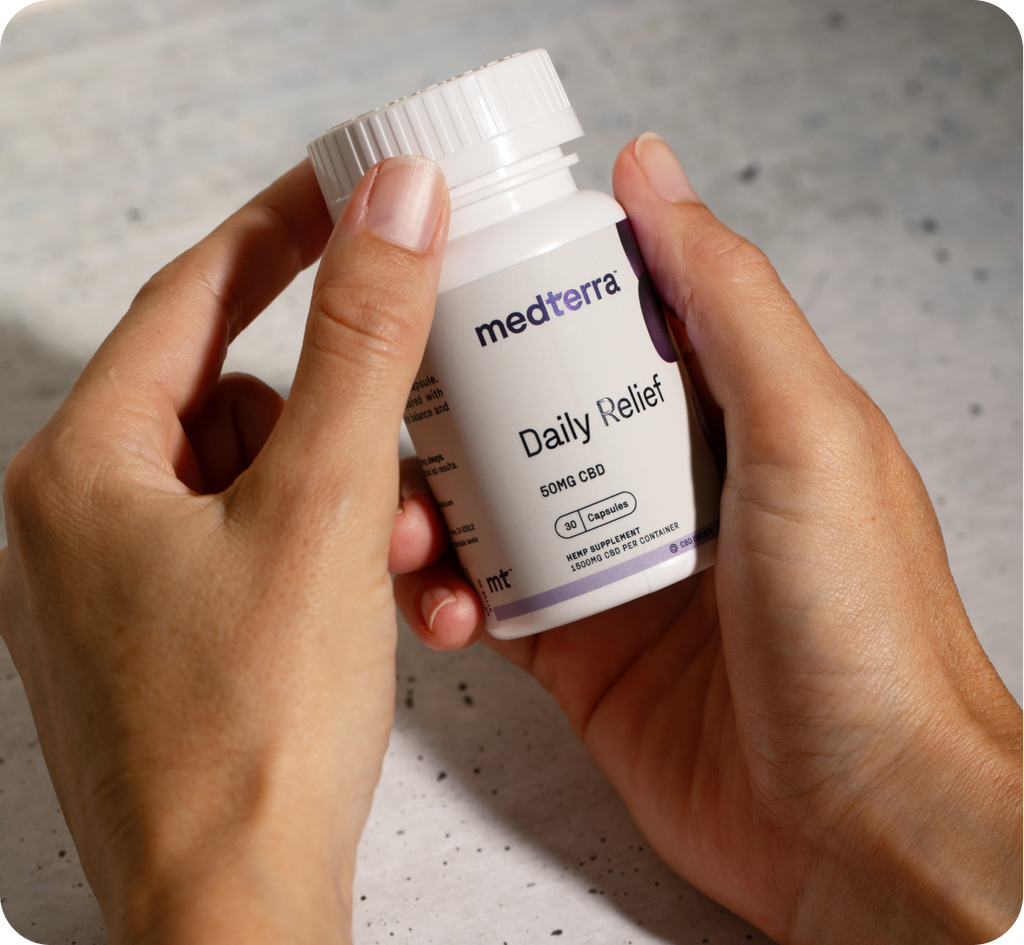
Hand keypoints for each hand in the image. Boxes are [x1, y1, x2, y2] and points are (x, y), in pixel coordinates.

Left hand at [0, 155, 448, 944]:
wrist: (244, 915)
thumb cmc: (257, 733)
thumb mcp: (328, 503)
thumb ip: (362, 342)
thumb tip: (389, 207)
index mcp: (82, 475)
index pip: (190, 296)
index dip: (277, 231)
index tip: (342, 188)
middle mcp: (85, 526)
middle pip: (237, 402)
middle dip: (340, 424)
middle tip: (404, 450)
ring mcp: (129, 589)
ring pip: (265, 485)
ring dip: (353, 504)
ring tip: (407, 556)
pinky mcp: (178, 640)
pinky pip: (268, 552)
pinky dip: (336, 561)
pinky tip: (387, 604)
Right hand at [394, 134, 1023, 943]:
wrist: (860, 826)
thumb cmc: (863, 633)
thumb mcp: (805, 433)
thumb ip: (728, 298)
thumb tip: (651, 170)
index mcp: (720, 414)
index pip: (603, 317)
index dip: (523, 289)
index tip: (444, 270)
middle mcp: (662, 481)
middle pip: (526, 409)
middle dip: (446, 406)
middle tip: (389, 403)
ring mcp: (613, 565)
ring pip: (487, 505)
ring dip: (425, 506)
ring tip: (401, 524)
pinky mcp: (575, 649)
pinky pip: (483, 599)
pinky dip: (441, 594)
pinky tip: (435, 603)